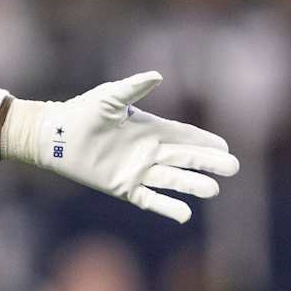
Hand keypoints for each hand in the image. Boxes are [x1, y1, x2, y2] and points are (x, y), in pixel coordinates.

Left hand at [4, 72, 238, 222]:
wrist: (57, 135)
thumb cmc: (82, 112)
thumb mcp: (110, 97)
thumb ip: (134, 87)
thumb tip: (158, 75)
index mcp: (149, 128)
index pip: (184, 136)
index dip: (204, 141)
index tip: (225, 147)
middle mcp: (148, 151)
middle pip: (186, 158)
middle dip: (209, 163)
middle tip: (233, 168)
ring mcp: (138, 170)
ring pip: (173, 179)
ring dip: (193, 185)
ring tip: (213, 190)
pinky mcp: (124, 187)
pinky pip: (151, 199)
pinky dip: (167, 207)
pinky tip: (185, 214)